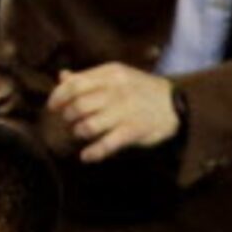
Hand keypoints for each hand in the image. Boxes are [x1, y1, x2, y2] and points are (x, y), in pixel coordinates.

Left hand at [47, 62, 180, 161]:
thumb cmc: (140, 90)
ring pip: (87, 126)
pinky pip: (106, 145)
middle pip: (78, 106)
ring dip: (78, 133)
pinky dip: (92, 153)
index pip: (74, 85)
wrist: (178, 103)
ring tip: (81, 133)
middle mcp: (117, 92)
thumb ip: (88, 78)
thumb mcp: (117, 77)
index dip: (58, 97)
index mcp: (111, 75)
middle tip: (70, 121)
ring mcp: (126, 112)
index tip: (53, 107)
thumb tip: (62, 76)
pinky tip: (86, 156)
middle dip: (68, 117)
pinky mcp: (134, 131)